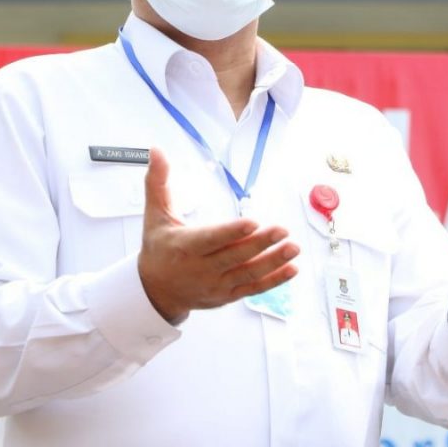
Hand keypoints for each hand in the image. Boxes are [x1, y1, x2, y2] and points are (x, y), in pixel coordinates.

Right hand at [138, 148, 298, 322]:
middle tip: (282, 230)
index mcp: (185, 246)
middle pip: (235, 256)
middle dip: (261, 243)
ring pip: (248, 274)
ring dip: (273, 262)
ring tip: (293, 248)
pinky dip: (273, 281)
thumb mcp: (155, 215)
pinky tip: (291, 268)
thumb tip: (156, 151)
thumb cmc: (157, 248)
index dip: (232, 232)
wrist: (155, 291)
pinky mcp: (227, 295)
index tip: (253, 222)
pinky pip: (253, 289)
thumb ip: (157, 182)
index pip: (211, 239)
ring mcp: (216, 284)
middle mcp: (201, 268)